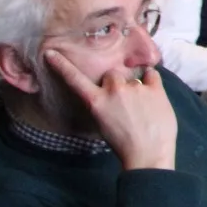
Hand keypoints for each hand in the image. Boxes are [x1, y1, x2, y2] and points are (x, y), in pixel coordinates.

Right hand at [45, 51, 177, 170]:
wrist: (148, 153)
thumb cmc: (123, 143)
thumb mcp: (102, 123)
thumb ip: (103, 103)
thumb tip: (110, 91)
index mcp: (96, 102)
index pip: (75, 80)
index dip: (62, 66)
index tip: (51, 52)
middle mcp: (114, 90)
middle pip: (112, 74)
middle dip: (115, 83)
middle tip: (123, 101)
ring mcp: (135, 87)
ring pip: (132, 76)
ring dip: (134, 86)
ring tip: (141, 105)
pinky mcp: (155, 87)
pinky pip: (152, 73)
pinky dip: (151, 81)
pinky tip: (152, 94)